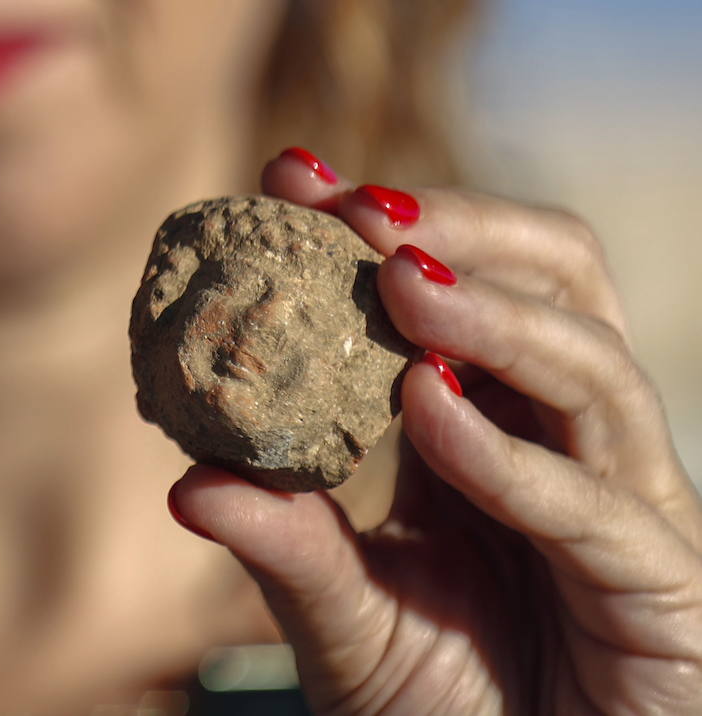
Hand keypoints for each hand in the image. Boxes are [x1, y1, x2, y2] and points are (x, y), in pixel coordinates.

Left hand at [168, 148, 701, 713]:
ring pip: (597, 368)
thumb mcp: (343, 620)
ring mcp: (630, 507)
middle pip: (562, 281)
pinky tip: (429, 414)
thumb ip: (285, 547)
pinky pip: (598, 504)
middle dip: (464, 229)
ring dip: (494, 315)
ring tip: (397, 283)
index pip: (460, 287)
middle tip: (360, 209)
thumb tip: (184, 484)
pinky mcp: (667, 586)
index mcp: (492, 428)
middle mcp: (568, 444)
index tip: (287, 175)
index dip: (386, 224)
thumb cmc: (446, 711)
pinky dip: (508, 455)